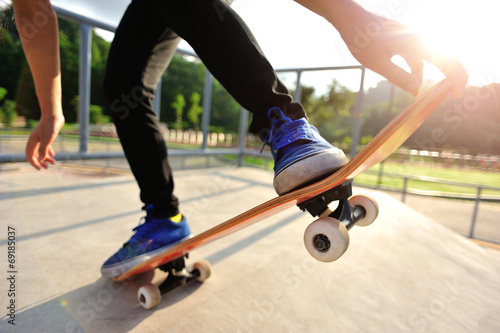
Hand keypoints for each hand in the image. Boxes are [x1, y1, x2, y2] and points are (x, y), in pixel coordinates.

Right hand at [25, 114, 64, 169]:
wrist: (54, 115)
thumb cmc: (50, 126)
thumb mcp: (47, 139)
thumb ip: (43, 149)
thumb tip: (41, 159)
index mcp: (32, 142)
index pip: (30, 155)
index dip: (34, 163)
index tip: (40, 168)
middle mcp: (34, 141)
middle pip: (34, 154)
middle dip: (40, 162)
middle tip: (46, 168)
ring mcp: (40, 138)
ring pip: (41, 151)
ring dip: (46, 158)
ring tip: (53, 163)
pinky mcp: (46, 136)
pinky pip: (45, 146)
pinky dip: (48, 151)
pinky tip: (53, 156)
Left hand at [340, 11, 467, 96]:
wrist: (350, 19)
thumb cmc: (362, 39)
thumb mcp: (378, 63)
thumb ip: (398, 77)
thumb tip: (416, 92)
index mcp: (417, 42)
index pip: (447, 60)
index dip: (457, 77)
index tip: (457, 93)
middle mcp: (419, 37)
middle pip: (445, 57)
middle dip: (452, 75)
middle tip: (454, 93)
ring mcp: (412, 37)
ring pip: (429, 58)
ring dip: (429, 75)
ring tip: (424, 94)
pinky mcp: (404, 38)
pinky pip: (418, 55)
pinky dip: (418, 69)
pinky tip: (413, 81)